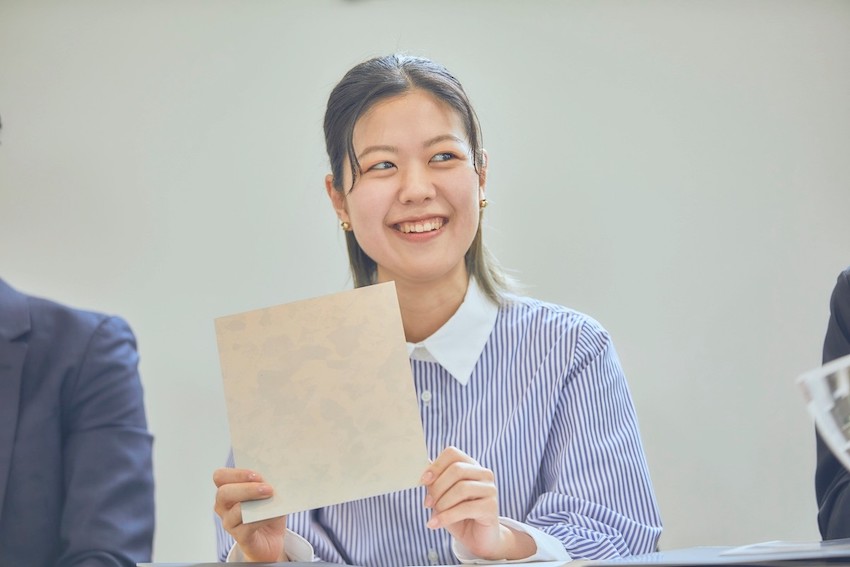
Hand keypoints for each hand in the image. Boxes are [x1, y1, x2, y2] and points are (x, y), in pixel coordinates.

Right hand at [213, 468, 287, 561]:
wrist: (271, 538)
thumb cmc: (267, 510)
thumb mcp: (266, 492)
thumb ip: (265, 482)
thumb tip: (273, 475)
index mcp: (227, 490)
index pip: (220, 477)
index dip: (236, 474)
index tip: (257, 475)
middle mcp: (223, 506)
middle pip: (224, 493)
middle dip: (246, 488)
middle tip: (267, 488)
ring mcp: (229, 523)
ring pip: (236, 511)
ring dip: (255, 503)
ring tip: (272, 498)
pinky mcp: (240, 537)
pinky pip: (248, 527)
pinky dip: (263, 518)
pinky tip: (275, 514)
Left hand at [420, 447, 535, 559]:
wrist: (477, 539)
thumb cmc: (458, 515)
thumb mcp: (442, 496)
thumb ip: (435, 481)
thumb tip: (422, 467)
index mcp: (470, 465)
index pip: (452, 453)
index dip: (436, 466)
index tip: (423, 481)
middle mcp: (483, 473)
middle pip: (456, 470)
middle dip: (437, 487)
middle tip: (428, 503)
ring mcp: (490, 489)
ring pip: (461, 488)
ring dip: (442, 503)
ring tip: (434, 514)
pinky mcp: (491, 506)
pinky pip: (465, 508)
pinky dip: (446, 517)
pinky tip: (435, 523)